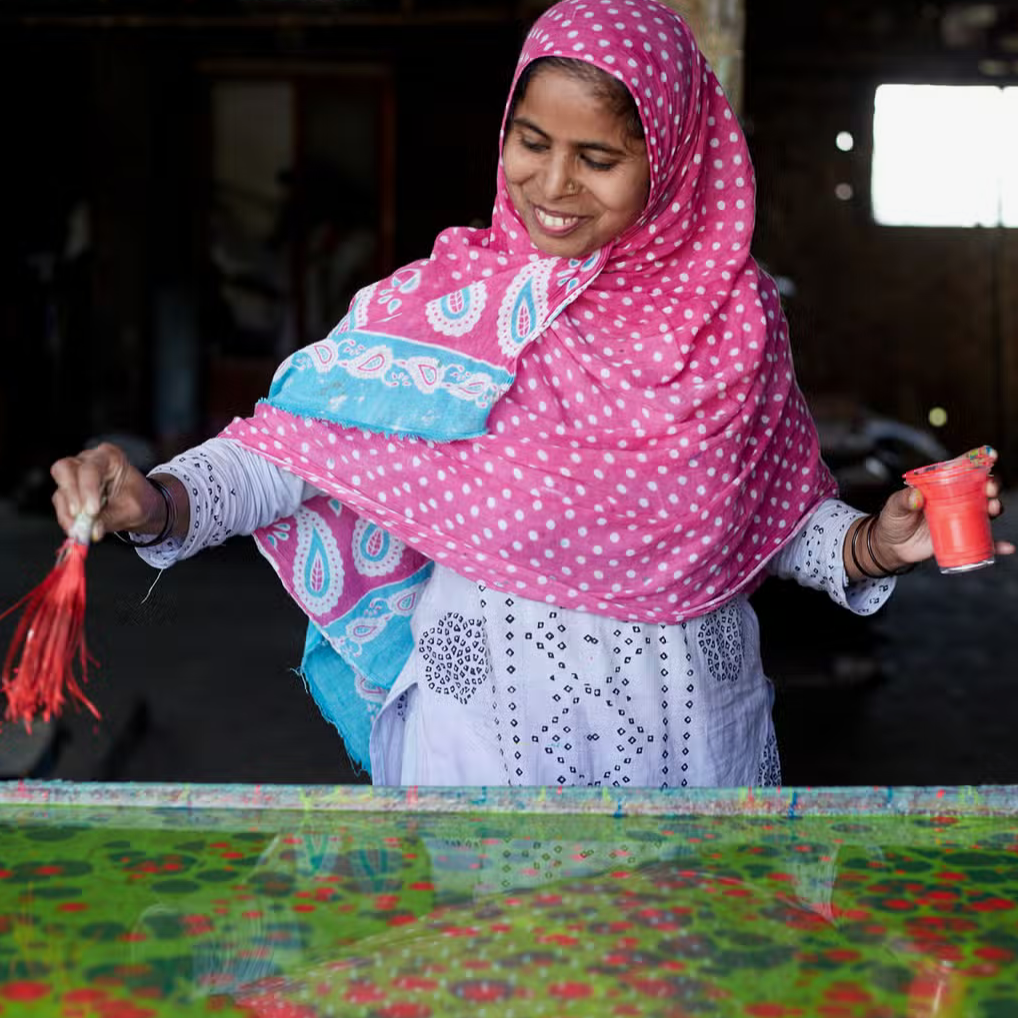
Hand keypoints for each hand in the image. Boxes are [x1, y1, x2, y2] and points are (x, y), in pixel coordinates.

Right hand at [50, 442, 163, 542]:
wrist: (138, 506)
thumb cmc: (138, 500)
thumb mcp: (133, 510)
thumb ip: (111, 518)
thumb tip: (92, 530)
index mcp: (109, 457)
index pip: (90, 468)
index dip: (88, 489)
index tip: (92, 511)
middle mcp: (88, 461)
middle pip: (65, 469)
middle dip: (71, 494)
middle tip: (79, 516)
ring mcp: (75, 475)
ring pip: (60, 488)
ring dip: (67, 511)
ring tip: (80, 529)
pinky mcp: (68, 492)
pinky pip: (60, 503)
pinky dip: (66, 518)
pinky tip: (76, 529)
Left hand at [869, 448, 1013, 570]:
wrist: (892, 546)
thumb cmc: (894, 520)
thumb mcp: (894, 507)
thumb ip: (903, 500)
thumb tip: (915, 496)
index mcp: (942, 486)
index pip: (963, 469)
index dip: (979, 460)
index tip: (991, 454)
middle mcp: (957, 499)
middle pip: (981, 488)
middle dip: (991, 485)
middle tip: (989, 489)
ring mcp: (961, 518)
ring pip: (986, 511)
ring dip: (995, 508)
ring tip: (993, 509)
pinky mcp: (962, 538)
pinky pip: (984, 541)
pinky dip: (996, 545)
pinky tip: (1005, 547)